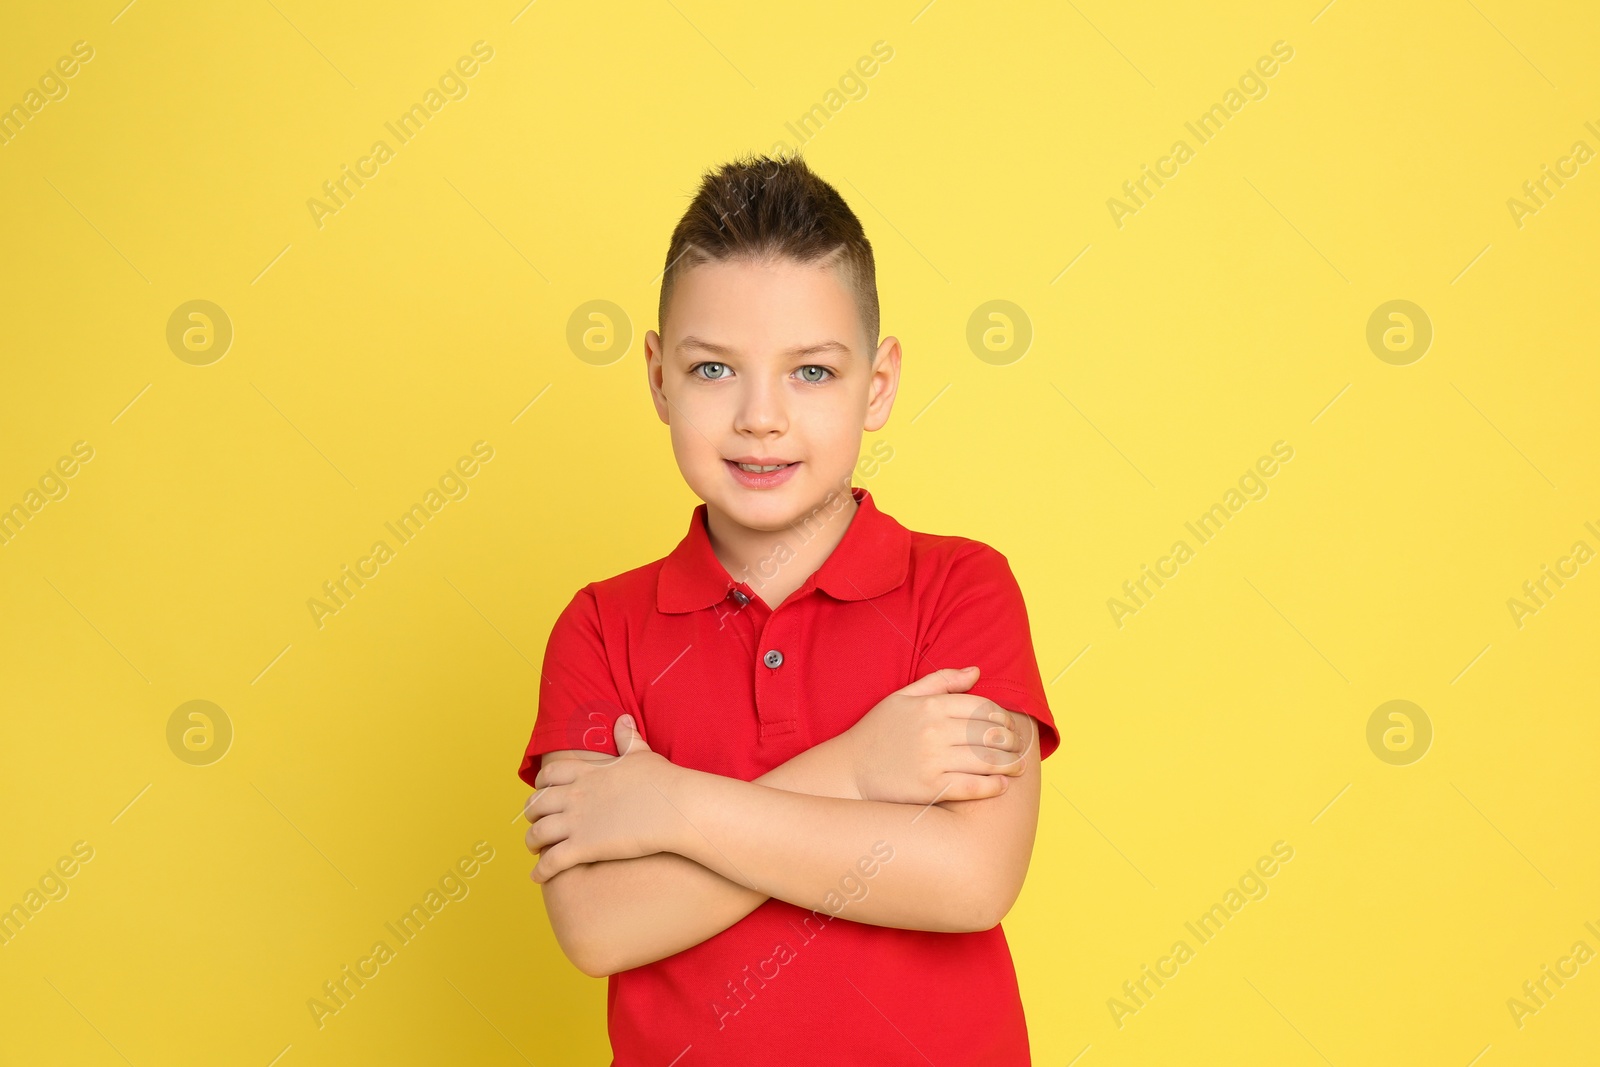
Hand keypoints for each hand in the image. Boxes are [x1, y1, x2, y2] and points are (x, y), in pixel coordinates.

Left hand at [524, 715, 679, 882]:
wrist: (675, 807)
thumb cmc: (662, 781)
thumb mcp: (640, 753)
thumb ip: (627, 737)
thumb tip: (623, 718)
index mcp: (587, 773)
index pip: (549, 775)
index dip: (541, 785)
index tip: (543, 792)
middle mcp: (575, 796)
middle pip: (536, 804)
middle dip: (532, 814)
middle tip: (536, 822)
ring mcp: (577, 822)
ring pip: (536, 834)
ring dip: (531, 843)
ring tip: (534, 850)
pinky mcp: (584, 847)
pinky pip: (551, 862)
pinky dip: (540, 871)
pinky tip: (538, 877)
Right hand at [846, 665, 1030, 804]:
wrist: (849, 770)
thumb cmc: (878, 732)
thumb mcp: (903, 697)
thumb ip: (941, 681)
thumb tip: (976, 671)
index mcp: (930, 706)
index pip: (982, 707)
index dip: (1002, 717)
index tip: (1007, 727)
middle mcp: (933, 731)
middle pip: (989, 733)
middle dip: (1010, 742)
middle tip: (1017, 748)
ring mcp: (932, 761)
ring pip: (986, 760)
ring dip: (1010, 764)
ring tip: (1018, 767)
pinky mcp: (930, 788)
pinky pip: (972, 787)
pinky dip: (993, 786)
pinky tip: (1002, 785)